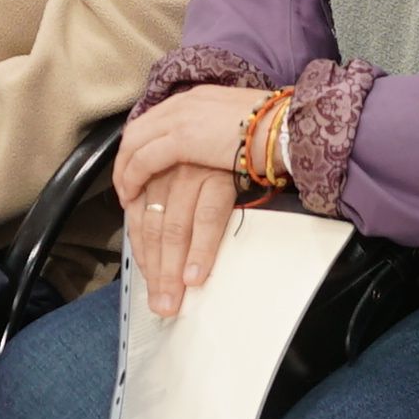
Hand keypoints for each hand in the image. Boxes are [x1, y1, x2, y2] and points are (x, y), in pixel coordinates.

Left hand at [115, 85, 274, 319]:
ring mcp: (191, 165)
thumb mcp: (202, 142)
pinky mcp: (216, 173)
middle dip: (152, 267)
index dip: (141, 245)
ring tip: (170, 300)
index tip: (147, 272)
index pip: (139, 205)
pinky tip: (194, 277)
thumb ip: (183, 168)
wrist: (278, 117)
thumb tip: (173, 208)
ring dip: (169, 268)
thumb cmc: (247, 132)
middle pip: (151, 222)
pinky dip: (197, 251)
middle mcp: (170, 157)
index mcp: (162, 151)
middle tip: (157, 301)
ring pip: (171, 226)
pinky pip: (203, 220)